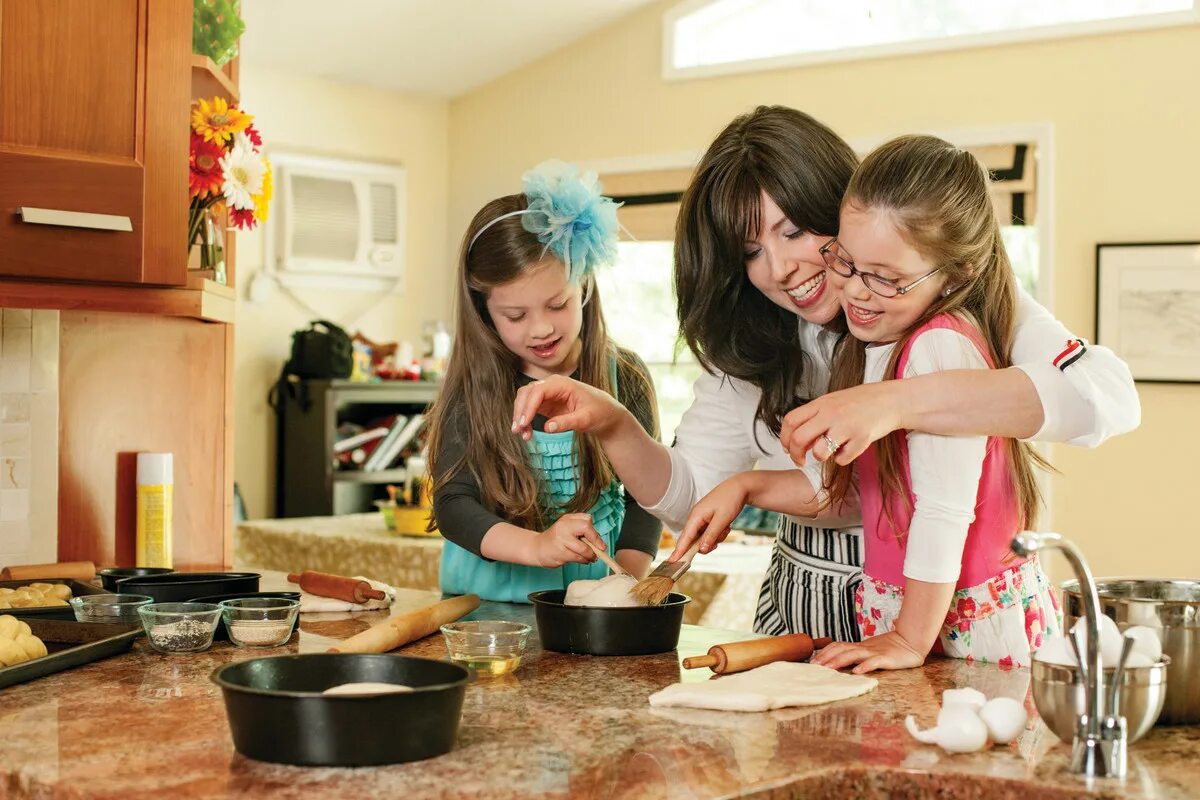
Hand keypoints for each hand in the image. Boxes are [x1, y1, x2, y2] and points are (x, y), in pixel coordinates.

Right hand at [511, 375, 625, 440]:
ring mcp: (547, 394)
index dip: (528, 406)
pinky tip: (527, 433)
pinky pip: (529, 409)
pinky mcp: (546, 404)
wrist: (606, 413)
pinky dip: (525, 420)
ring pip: (525, 400)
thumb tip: (547, 428)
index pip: (538, 391)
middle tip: (518, 430)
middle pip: (526, 393)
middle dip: (520, 411)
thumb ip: (567, 422)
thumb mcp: (586, 419)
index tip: (524, 423)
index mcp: (562, 383)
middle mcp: (552, 385)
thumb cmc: (599, 412)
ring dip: (520, 416)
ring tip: (522, 434)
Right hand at [530, 513, 606, 567]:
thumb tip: (599, 540)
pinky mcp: (560, 553)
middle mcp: (563, 527)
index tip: (600, 544)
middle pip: (586, 529)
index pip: (587, 521)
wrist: (537, 548)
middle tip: (599, 551)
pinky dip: (583, 560)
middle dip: (595, 543)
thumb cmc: (557, 538)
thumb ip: (582, 528)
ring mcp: (561, 540)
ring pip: (584, 549)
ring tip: (591, 557)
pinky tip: (582, 560)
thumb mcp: (568, 526)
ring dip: (590, 556)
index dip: (595, 533)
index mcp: (567, 519)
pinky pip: (577, 558)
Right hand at [672, 475, 750, 558]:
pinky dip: (718, 533)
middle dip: (706, 544)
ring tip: (726, 528)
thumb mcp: (722, 520)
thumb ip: (711, 535)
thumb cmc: (730, 500)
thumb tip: (701, 550)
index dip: (678, 551)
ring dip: (715, 538)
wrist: (740, 487)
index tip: (671, 562)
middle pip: (694, 540)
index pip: (685, 537)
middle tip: (718, 540)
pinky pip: (710, 533)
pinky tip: (726, 526)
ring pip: (704, 538)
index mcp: (696, 516)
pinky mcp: (708, 520)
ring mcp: (702, 519)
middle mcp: (696, 518)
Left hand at [780, 382, 903, 466]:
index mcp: (821, 403)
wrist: (892, 400)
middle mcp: (831, 413)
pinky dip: (843, 458)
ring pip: (820, 452)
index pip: (791, 421)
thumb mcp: (833, 402)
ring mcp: (847, 426)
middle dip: (795, 455)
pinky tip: (849, 449)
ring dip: (820, 457)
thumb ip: (815, 417)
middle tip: (799, 460)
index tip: (787, 448)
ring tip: (828, 452)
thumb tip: (799, 441)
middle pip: (799, 438)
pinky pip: (843, 459)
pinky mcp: (862, 439)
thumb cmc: (861, 402)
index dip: (784, 438)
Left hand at [809, 631, 926, 673]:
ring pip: (853, 654)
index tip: (812, 660)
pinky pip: (874, 662)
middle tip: (814, 666)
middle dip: (826, 657)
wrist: (910, 641)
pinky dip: (864, 666)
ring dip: (839, 661)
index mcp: (859, 647)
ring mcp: (874, 653)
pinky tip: (857, 672)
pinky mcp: (886, 659)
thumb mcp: (870, 651)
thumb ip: (857, 655)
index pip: (837, 646)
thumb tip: (839, 661)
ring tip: (828, 668)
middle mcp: (864, 648)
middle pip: (841, 650)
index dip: (824, 652)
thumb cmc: (889, 649)